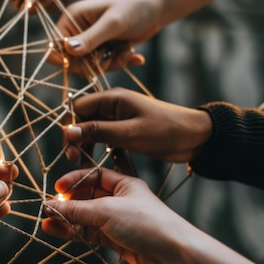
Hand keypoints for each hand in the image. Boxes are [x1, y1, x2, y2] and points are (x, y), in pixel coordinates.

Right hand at [42, 167, 192, 263]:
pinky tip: (57, 231)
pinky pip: (89, 233)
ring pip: (85, 217)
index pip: (93, 175)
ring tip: (47, 222)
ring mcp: (117, 220)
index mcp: (124, 182)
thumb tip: (49, 206)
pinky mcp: (115, 239)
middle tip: (49, 208)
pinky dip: (73, 233)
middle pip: (87, 197)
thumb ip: (76, 209)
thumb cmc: (147, 224)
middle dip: (67, 202)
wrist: (175, 257)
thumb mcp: (106, 211)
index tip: (57, 188)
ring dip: (67, 219)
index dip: (74, 180)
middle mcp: (120, 199)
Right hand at [50, 0, 158, 71]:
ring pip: (90, 67)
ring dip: (110, 64)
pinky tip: (132, 54)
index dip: (67, 59)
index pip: (55, 46)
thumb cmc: (134, 5)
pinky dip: (119, 62)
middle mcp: (78, 30)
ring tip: (125, 51)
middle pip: (72, 62)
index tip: (88, 61)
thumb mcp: (113, 23)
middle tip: (111, 55)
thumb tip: (67, 50)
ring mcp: (92, 41)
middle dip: (93, 64)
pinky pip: (105, 66)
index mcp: (72, 19)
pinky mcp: (105, 48)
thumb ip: (91, 38)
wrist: (158, 3)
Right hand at [63, 88, 211, 163]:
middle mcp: (112, 105)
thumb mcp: (129, 133)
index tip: (70, 148)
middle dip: (75, 139)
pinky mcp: (124, 130)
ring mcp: (118, 117)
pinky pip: (103, 138)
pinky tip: (97, 164)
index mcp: (112, 98)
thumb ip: (97, 131)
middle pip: (82, 119)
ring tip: (84, 165)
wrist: (195, 137)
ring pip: (91, 130)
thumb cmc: (165, 131)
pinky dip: (98, 150)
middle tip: (74, 160)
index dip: (70, 126)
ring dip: (85, 146)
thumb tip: (67, 131)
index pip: (78, 107)